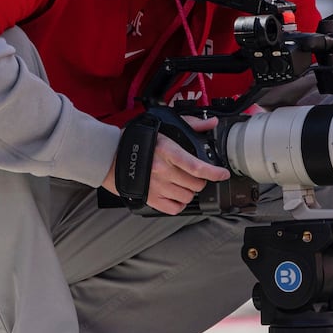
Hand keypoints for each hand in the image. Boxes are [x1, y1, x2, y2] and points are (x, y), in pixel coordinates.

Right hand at [102, 116, 229, 216]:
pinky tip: (176, 194)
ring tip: (184, 183)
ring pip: (188, 197)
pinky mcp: (150, 198)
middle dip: (200, 180)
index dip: (214, 173)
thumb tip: (211, 123)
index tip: (223, 174)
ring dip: (190, 191)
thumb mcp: (164, 126)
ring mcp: (156, 187)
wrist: (109, 155)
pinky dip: (180, 203)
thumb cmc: (136, 140)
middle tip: (195, 174)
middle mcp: (162, 171)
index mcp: (167, 151)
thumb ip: (191, 124)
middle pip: (195, 184)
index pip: (197, 167)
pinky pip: (175, 208)